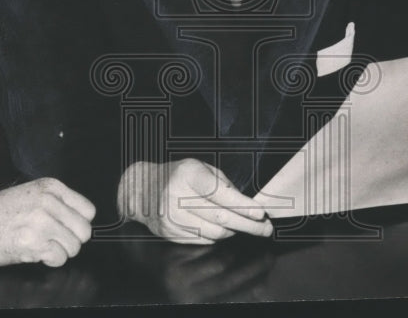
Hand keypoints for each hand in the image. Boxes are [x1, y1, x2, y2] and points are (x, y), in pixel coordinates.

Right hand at [0, 177, 95, 266]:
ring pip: (74, 247)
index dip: (79, 223)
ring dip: (60, 252)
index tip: (66, 228)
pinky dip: (50, 261)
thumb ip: (55, 203)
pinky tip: (34, 253)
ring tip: (41, 246)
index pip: (88, 210)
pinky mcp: (31, 242)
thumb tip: (79, 221)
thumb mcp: (29, 194)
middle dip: (72, 240)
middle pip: (84, 230)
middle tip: (54, 241)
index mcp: (50, 187)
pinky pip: (59, 258)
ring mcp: (40, 222)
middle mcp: (48, 202)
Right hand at [118, 159, 272, 243]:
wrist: (142, 191)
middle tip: (266, 229)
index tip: (260, 213)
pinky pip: (203, 239)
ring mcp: (173, 218)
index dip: (242, 205)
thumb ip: (222, 182)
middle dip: (248, 225)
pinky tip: (226, 230)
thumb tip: (245, 203)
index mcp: (188, 175)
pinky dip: (218, 236)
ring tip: (247, 227)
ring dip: (235, 231)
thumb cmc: (176, 176)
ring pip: (214, 232)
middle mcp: (178, 197)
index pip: (219, 193)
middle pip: (220, 217)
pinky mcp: (171, 233)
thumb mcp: (199, 168)